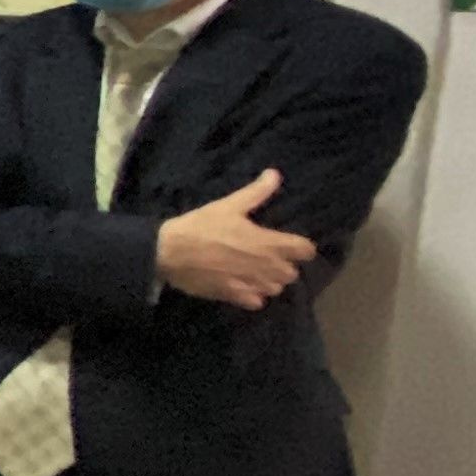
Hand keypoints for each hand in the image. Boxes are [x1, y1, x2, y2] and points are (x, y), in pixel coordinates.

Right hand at [157, 168, 316, 307]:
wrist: (170, 252)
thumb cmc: (201, 226)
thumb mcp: (229, 205)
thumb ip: (256, 192)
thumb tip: (275, 174)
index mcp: (268, 242)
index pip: (305, 250)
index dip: (301, 247)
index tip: (292, 244)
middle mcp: (265, 266)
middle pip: (292, 273)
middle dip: (285, 266)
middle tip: (270, 258)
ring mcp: (250, 283)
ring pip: (275, 289)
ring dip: (270, 281)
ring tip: (257, 273)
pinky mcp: (234, 296)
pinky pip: (257, 302)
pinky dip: (254, 296)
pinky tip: (244, 287)